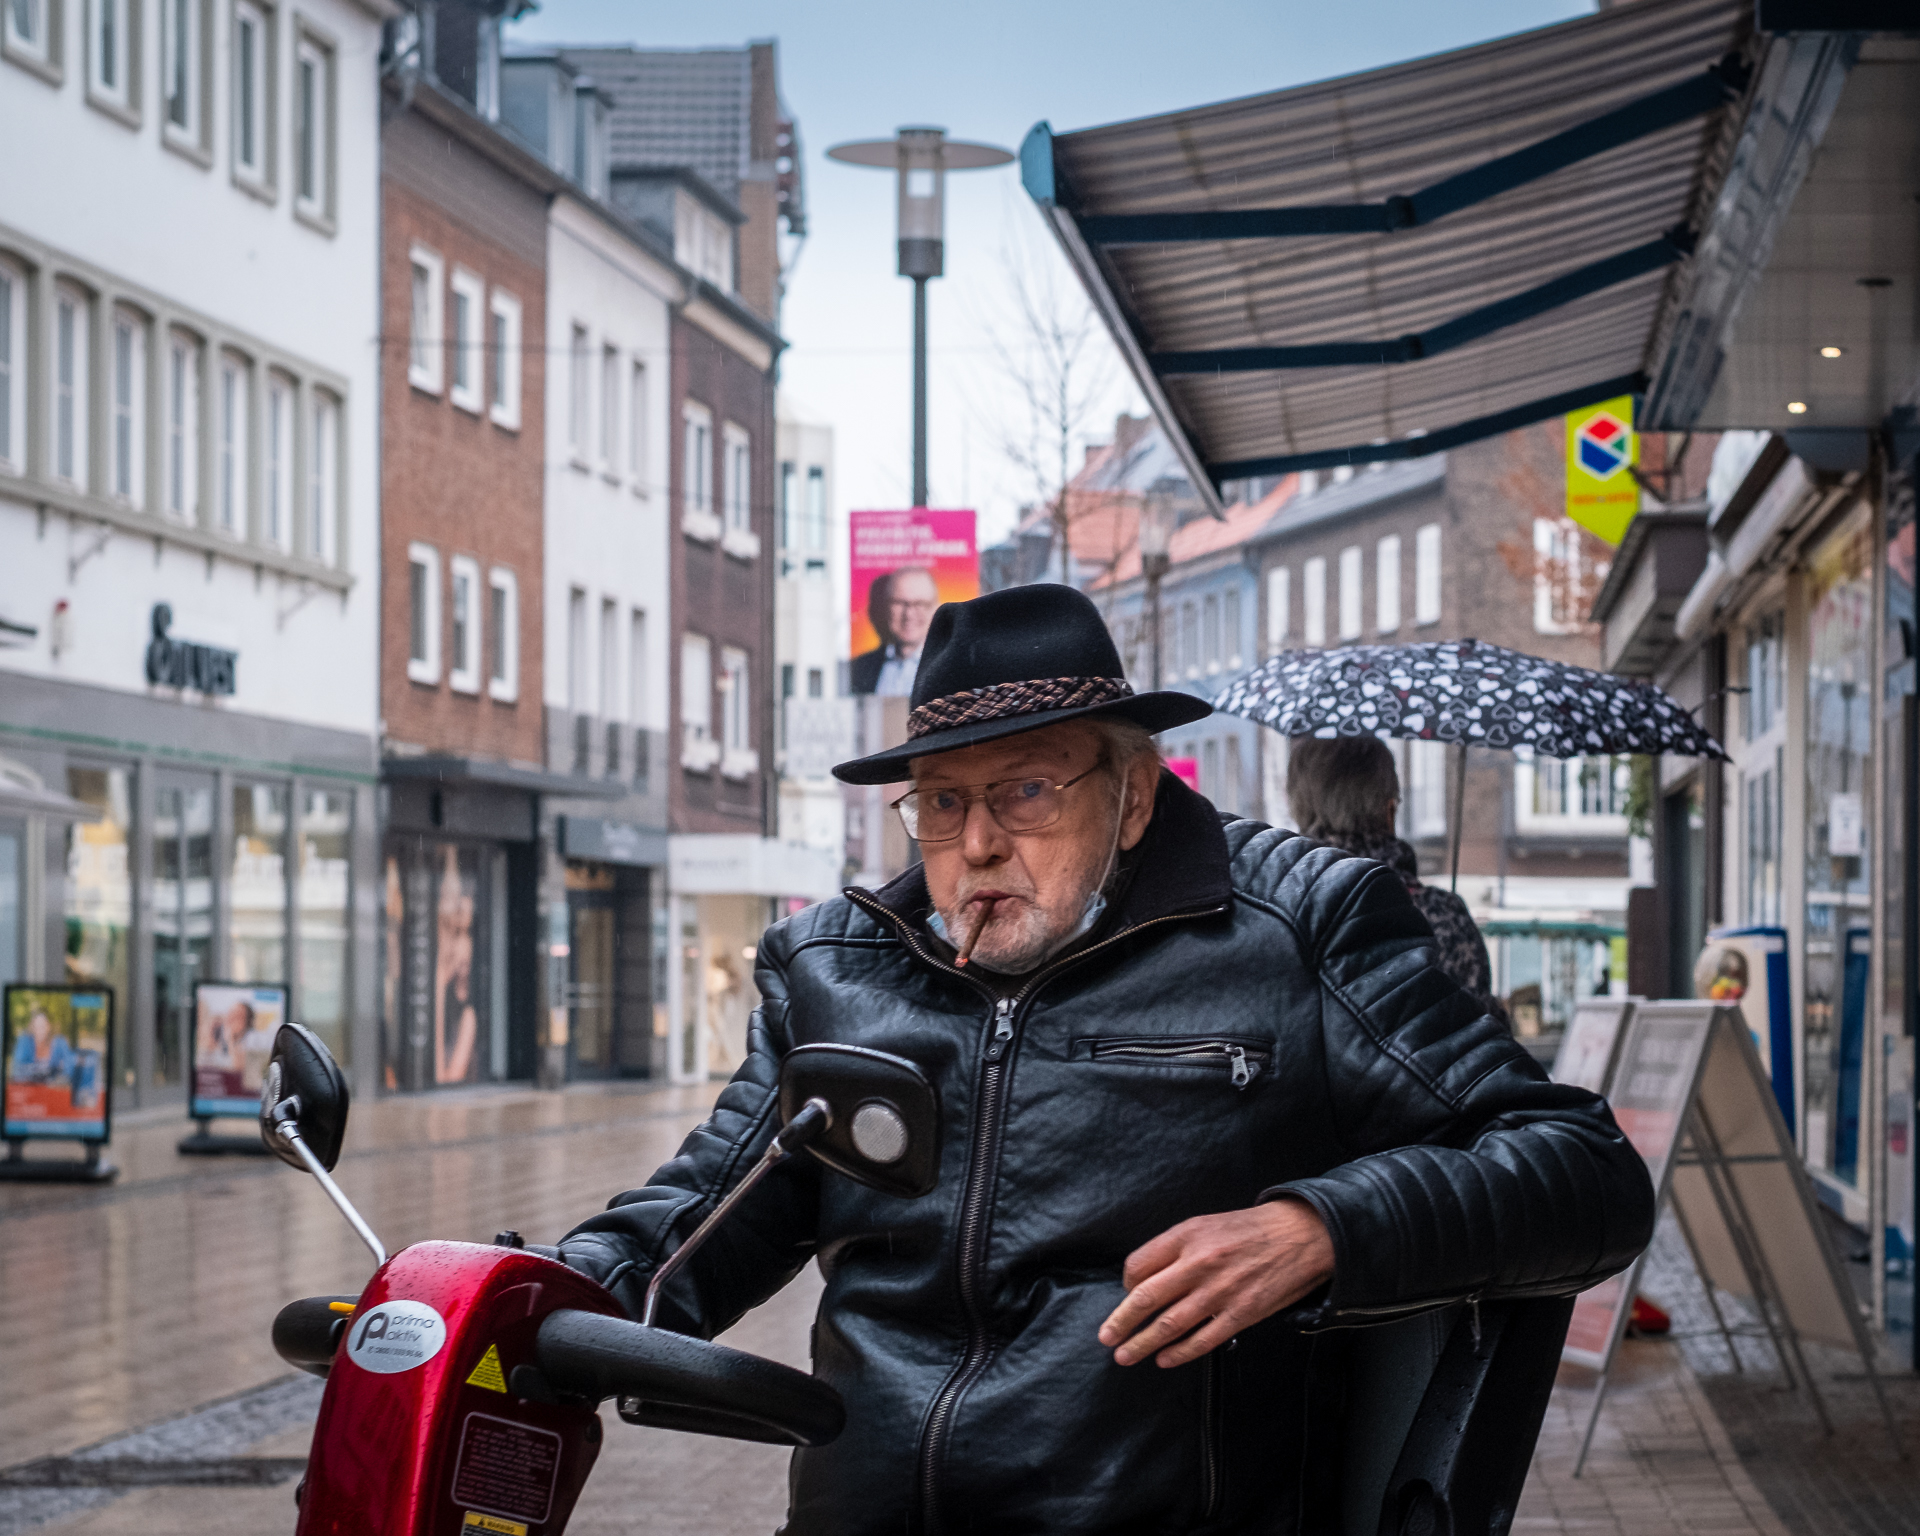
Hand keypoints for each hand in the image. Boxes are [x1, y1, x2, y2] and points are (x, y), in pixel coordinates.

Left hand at [1097, 1200, 1334, 1368]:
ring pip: (1169, 1324)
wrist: (1298, 1236)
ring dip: (1142, 1343)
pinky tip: (1164, 1360)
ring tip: (1125, 1356)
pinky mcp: (1240, 1314)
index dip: (1125, 1284)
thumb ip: (1175, 1248)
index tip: (1126, 1295)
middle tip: (1106, 1338)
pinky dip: (1180, 1353)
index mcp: (1186, 1236)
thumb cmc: (1248, 1230)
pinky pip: (1202, 1340)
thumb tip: (1145, 1278)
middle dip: (1121, 1322)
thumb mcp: (1205, 1224)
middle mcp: (1198, 1263)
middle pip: (1146, 1298)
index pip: (1138, 1265)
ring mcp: (1219, 1291)